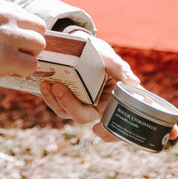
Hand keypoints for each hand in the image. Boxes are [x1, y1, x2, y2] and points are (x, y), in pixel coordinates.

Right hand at [0, 0, 46, 90]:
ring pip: (39, 45)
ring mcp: (6, 34)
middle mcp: (3, 14)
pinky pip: (32, 65)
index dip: (19, 33)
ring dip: (27, 56)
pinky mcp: (7, 56)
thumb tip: (29, 33)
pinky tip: (3, 70)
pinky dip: (21, 71)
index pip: (26, 16)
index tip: (2, 43)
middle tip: (10, 53)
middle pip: (38, 28)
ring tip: (6, 61)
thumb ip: (0, 19)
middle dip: (28, 43)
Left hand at [39, 32, 177, 142]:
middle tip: (59, 87)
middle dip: (69, 105)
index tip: (97, 129)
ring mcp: (80, 103)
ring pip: (67, 112)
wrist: (83, 44)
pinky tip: (44, 84)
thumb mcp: (110, 58)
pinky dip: (49, 96)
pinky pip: (57, 104)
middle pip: (83, 117)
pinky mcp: (67, 98)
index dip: (109, 134)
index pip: (115, 125)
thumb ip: (120, 68)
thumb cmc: (101, 53)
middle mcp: (96, 106)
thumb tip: (132, 81)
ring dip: (55, 101)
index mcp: (112, 101)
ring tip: (47, 84)